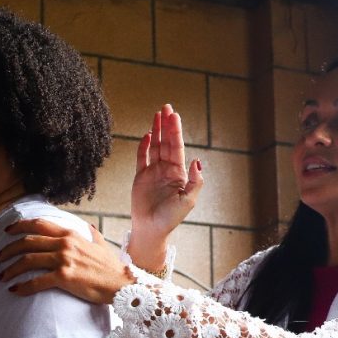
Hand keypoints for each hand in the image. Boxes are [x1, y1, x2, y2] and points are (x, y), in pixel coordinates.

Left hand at [0, 219, 133, 303]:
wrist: (122, 285)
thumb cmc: (112, 268)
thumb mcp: (102, 245)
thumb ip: (92, 234)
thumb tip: (88, 226)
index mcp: (71, 235)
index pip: (39, 225)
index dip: (19, 226)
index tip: (7, 231)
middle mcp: (65, 244)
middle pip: (27, 242)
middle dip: (8, 249)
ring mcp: (64, 260)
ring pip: (28, 260)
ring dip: (11, 268)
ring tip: (1, 277)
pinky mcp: (64, 277)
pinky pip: (36, 281)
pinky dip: (22, 286)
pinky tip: (14, 291)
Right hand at [129, 104, 203, 249]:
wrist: (151, 230)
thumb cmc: (170, 218)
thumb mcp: (187, 201)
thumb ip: (195, 181)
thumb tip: (197, 160)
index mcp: (179, 173)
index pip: (177, 148)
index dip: (176, 131)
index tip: (174, 116)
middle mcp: (166, 170)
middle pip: (166, 143)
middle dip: (167, 125)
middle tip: (166, 107)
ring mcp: (153, 172)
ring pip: (155, 146)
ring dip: (156, 131)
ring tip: (157, 114)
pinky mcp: (140, 177)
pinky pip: (142, 158)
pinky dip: (143, 146)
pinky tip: (147, 135)